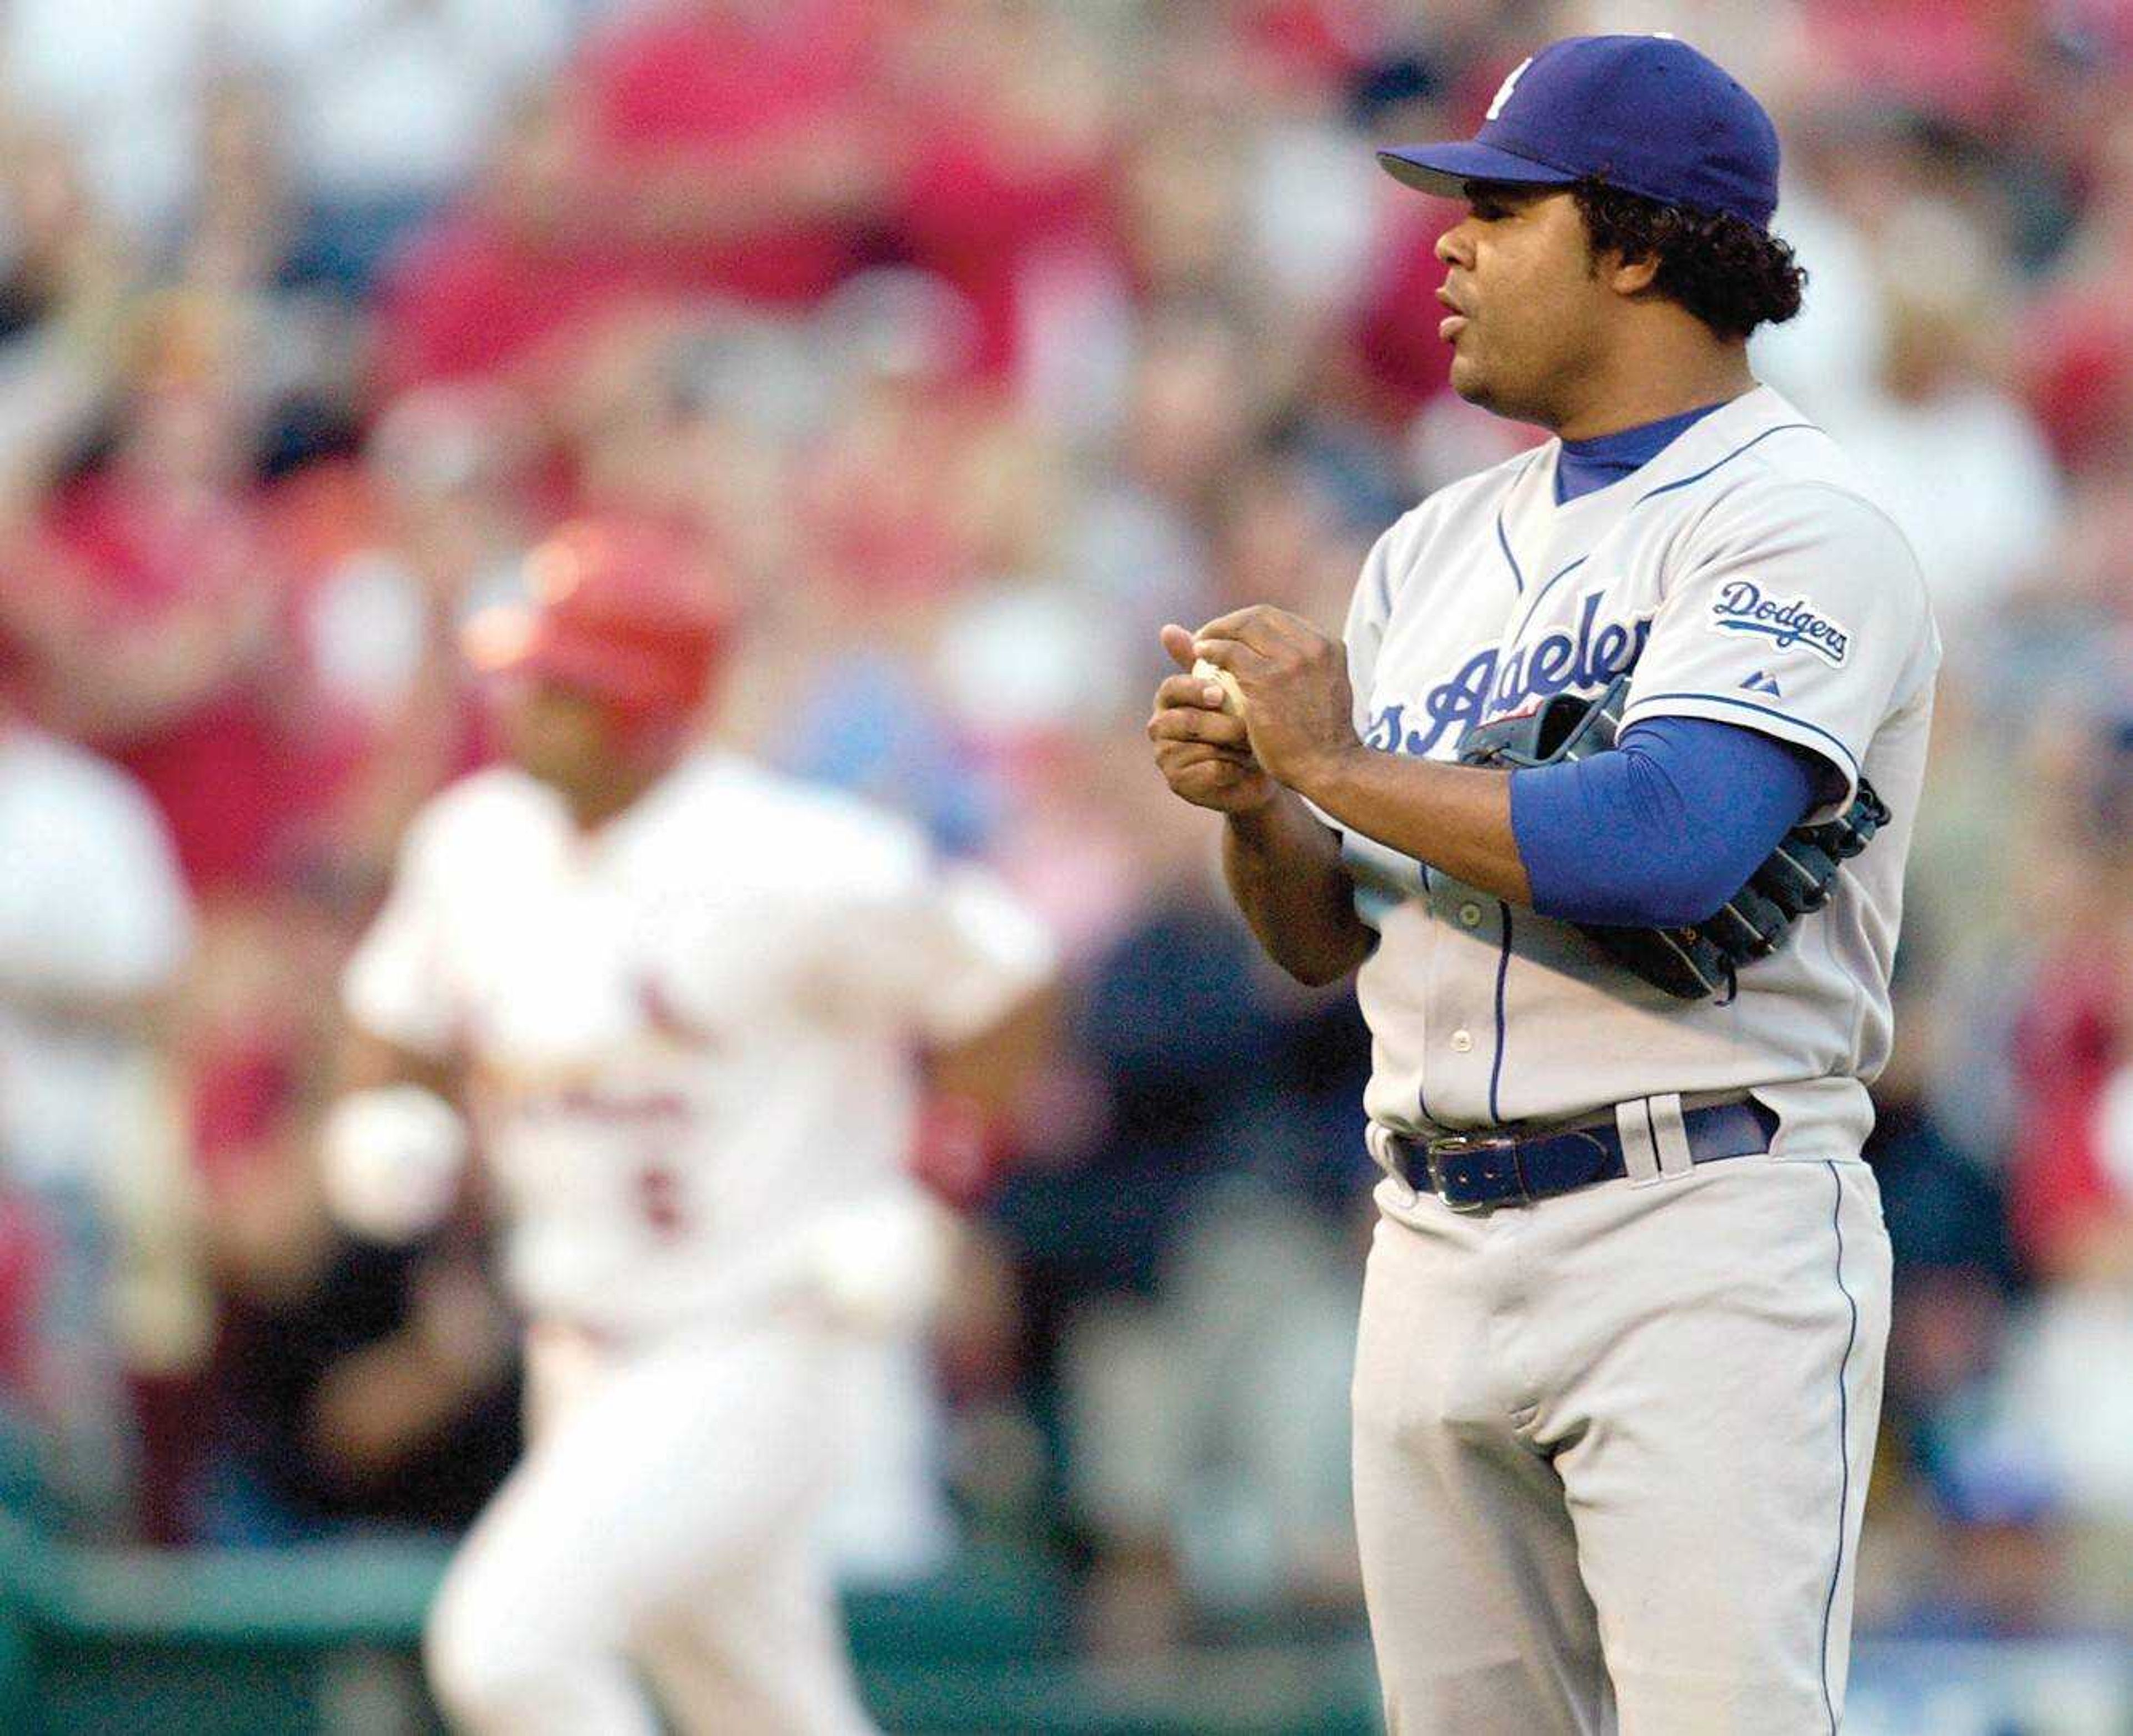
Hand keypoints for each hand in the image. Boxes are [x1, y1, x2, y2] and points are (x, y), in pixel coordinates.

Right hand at [1148, 625, 1275, 813]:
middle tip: (1239, 723)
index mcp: (1170, 699)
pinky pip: (1204, 774)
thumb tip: (1167, 627)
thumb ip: (1210, 658)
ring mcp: (1167, 757)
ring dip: (1223, 746)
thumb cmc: (1245, 722)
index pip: (1172, 688)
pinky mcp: (1180, 784)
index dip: (1194, 689)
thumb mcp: (1232, 687)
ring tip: (1249, 743)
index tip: (1219, 693)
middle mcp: (1161, 727)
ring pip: (1188, 748)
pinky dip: (1229, 769)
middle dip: (1210, 721)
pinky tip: (1247, 766)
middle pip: (1176, 719)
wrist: (1258, 769)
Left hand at [1178, 607, 1359, 795]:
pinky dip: (1210, 649)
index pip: (1280, 619)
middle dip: (1229, 622)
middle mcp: (1313, 646)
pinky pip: (1229, 652)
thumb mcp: (1319, 691)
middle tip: (1208, 636)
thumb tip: (1273, 654)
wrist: (1328, 767)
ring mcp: (1291, 660)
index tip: (1230, 636)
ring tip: (1198, 645)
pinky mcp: (1267, 679)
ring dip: (1215, 632)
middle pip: (1260, 616)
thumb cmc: (1320, 740)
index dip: (1248, 622)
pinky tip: (1199, 656)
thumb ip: (1300, 668)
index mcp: (1328, 646)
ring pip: (1243, 628)